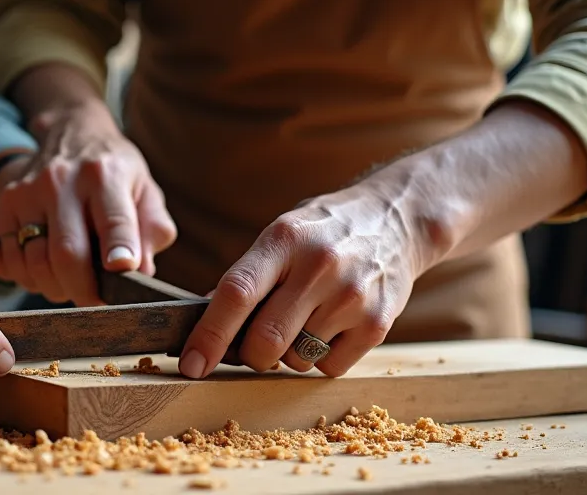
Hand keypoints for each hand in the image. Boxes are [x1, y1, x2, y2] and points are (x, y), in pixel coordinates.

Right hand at [0, 102, 176, 306]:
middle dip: (84, 290)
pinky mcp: (5, 204)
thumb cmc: (114, 173)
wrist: (72, 132)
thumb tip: (140, 270)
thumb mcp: (146, 190)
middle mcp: (61, 180)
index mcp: (105, 174)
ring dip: (55, 288)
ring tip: (72, 282)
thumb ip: (152, 230)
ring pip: (34, 263)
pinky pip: (7, 260)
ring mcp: (27, 191)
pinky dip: (26, 278)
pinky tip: (44, 272)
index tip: (124, 271)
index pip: (113, 221)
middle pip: (68, 254)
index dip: (120, 251)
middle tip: (96, 298)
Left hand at [178, 179, 440, 378]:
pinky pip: (329, 367)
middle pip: (265, 339)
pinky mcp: (377, 324)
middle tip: (254, 344)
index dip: (209, 334)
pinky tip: (330, 326)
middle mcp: (319, 266)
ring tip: (304, 320)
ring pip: (296, 359)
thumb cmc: (322, 233)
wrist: (395, 219)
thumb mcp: (279, 236)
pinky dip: (320, 359)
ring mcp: (351, 296)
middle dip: (249, 355)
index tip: (190, 364)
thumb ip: (245, 277)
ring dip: (288, 354)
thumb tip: (203, 321)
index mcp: (283, 239)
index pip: (236, 293)